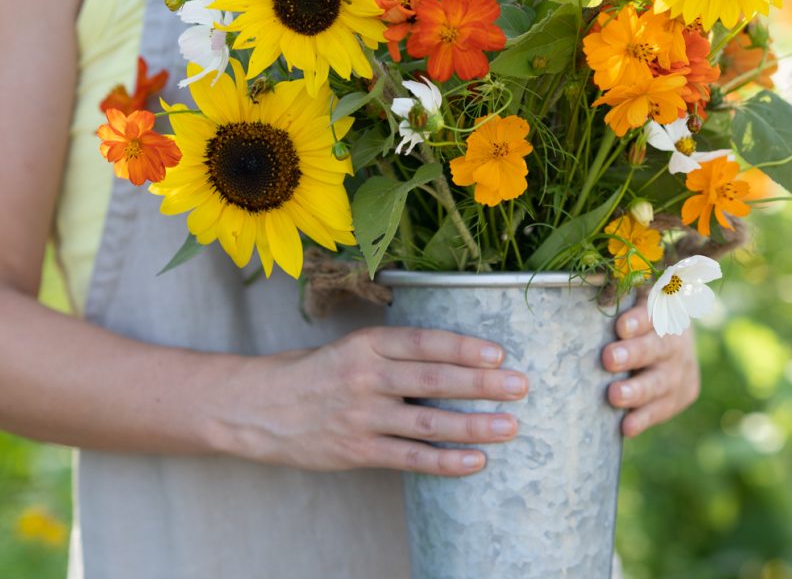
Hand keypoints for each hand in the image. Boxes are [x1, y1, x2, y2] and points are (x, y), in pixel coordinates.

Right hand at [221, 326, 527, 476]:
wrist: (259, 408)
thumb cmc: (317, 372)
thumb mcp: (353, 346)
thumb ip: (397, 351)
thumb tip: (457, 354)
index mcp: (368, 343)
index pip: (425, 342)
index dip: (464, 348)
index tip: (498, 354)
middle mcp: (366, 376)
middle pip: (433, 380)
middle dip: (481, 384)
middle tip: (520, 385)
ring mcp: (362, 416)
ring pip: (427, 421)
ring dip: (473, 425)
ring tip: (510, 425)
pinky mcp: (357, 451)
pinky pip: (409, 458)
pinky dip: (444, 461)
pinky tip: (475, 460)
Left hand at [601, 293, 699, 436]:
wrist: (676, 337)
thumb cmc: (637, 316)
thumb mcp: (633, 298)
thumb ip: (616, 298)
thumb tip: (590, 301)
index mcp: (663, 309)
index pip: (654, 312)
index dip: (639, 320)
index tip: (621, 327)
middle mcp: (676, 339)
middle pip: (657, 347)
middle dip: (633, 354)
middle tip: (609, 359)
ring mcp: (681, 368)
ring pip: (661, 381)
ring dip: (637, 390)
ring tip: (614, 395)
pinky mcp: (685, 392)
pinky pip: (663, 408)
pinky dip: (645, 417)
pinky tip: (627, 427)